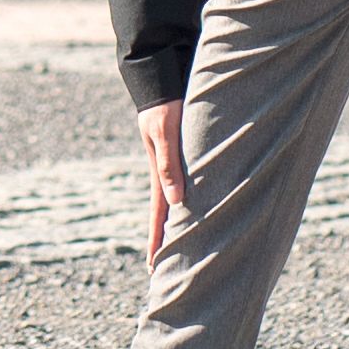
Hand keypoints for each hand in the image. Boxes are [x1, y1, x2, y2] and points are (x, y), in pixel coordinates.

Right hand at [136, 99, 187, 258]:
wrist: (160, 78)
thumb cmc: (164, 105)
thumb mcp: (165, 133)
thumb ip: (170, 165)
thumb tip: (176, 202)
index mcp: (159, 174)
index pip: (158, 217)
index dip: (158, 243)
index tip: (153, 269)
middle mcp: (166, 174)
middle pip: (166, 216)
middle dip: (165, 242)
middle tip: (163, 271)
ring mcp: (173, 165)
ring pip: (177, 203)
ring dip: (177, 225)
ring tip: (182, 248)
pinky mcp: (183, 154)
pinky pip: (187, 186)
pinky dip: (189, 204)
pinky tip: (195, 210)